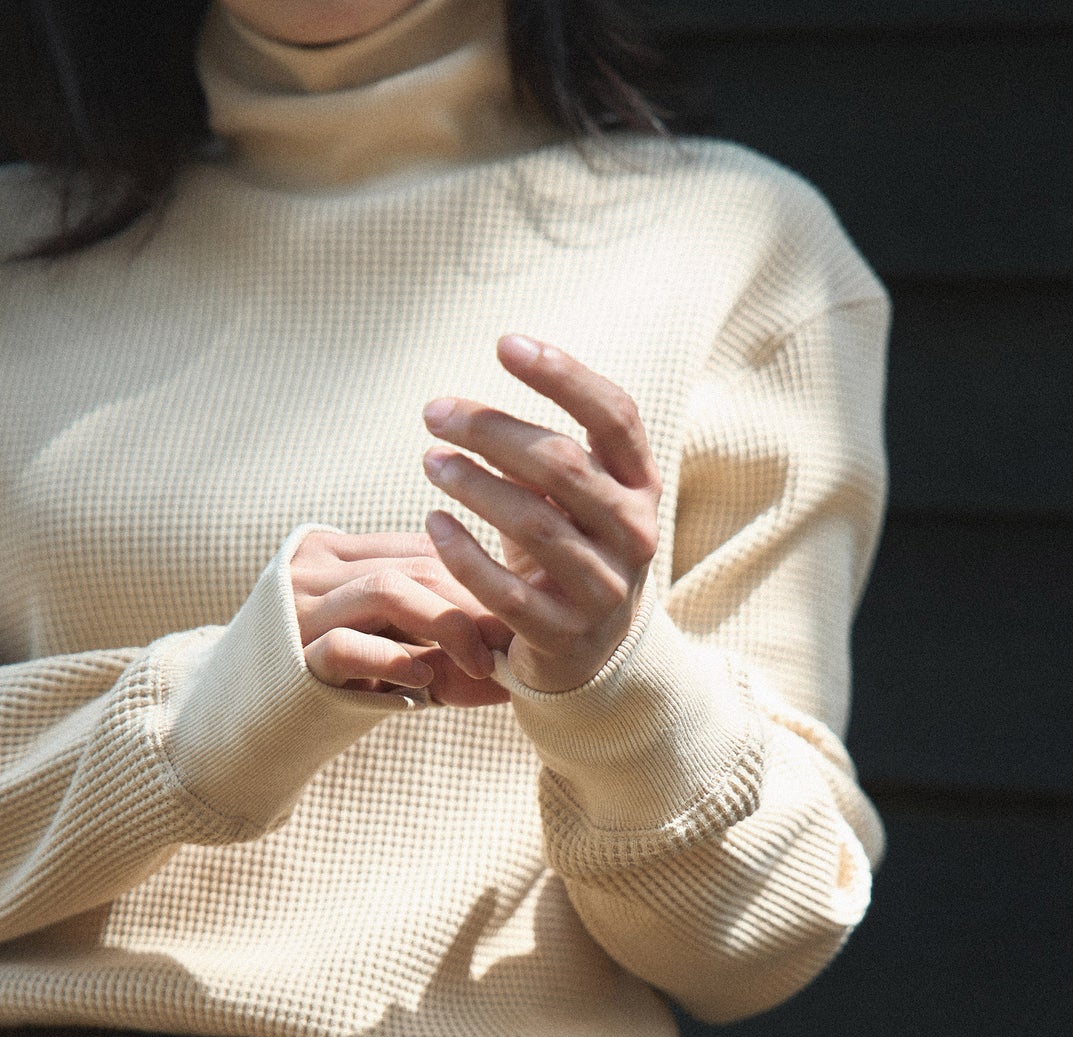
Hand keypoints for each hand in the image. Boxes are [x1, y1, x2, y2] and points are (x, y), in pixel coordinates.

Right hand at [292, 529, 510, 707]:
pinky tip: (422, 683)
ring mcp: (298, 609)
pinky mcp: (290, 657)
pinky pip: (348, 645)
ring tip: (476, 663)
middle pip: (417, 564)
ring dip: (447, 625)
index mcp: (335, 553)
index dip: (478, 580)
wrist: (238, 729)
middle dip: (475, 603)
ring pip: (388, 590)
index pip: (424, 548)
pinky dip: (394, 660)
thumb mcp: (379, 650)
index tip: (520, 615)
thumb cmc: (323, 690)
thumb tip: (514, 654)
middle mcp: (313, 569)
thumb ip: (428, 637)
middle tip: (514, 642)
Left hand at [421, 336, 661, 693]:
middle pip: (563, 466)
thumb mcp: (575, 502)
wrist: (591, 655)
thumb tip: (476, 401)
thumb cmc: (570, 554)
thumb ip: (547, 454)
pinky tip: (433, 523)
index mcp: (641, 488)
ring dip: (473, 485)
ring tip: (430, 461)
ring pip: (534, 526)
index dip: (563, 375)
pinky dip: (463, 554)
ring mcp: (603, 589)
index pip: (614, 416)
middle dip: (493, 431)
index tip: (505, 344)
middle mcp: (634, 535)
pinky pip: (507, 591)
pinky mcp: (565, 636)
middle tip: (435, 412)